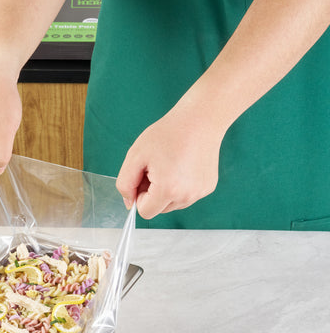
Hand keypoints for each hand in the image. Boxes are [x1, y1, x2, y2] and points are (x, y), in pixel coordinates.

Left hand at [116, 104, 224, 218]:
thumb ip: (125, 183)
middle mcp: (186, 196)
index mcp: (168, 190)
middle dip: (152, 194)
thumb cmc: (168, 134)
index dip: (139, 196)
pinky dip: (179, 186)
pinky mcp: (207, 188)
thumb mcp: (135, 156)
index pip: (145, 212)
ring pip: (172, 204)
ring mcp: (199, 193)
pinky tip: (182, 166)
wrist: (200, 119)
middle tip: (156, 168)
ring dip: (165, 191)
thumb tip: (129, 203)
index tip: (144, 178)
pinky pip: (185, 196)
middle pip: (159, 210)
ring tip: (169, 166)